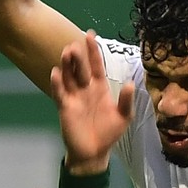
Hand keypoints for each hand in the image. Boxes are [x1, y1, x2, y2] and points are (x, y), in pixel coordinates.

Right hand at [51, 30, 135, 174]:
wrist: (94, 152)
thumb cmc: (109, 133)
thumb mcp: (123, 117)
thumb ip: (126, 101)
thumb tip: (132, 84)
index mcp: (100, 87)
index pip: (96, 65)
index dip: (94, 51)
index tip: (91, 35)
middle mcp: (85, 88)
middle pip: (81, 68)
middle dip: (78, 56)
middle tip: (75, 44)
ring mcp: (74, 97)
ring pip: (69, 77)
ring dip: (67, 65)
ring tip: (66, 52)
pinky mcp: (65, 107)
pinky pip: (60, 93)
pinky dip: (57, 83)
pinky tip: (56, 73)